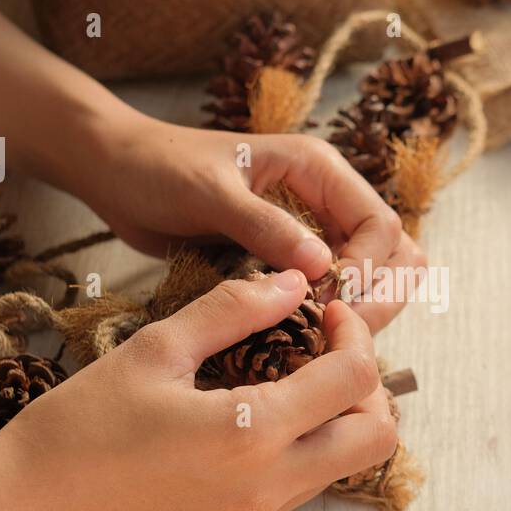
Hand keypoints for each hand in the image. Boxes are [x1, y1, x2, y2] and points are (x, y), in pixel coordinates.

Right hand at [0, 270, 397, 510]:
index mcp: (254, 434)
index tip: (325, 314)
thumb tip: (293, 283)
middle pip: (376, 439)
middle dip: (366, 387)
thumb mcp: (156, 349)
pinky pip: (295, 493)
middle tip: (325, 353)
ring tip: (284, 381)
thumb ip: (233, 310)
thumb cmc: (80, 424)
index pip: (356, 380)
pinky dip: (297, 453)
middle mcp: (268, 488)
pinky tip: (247, 423)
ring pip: (339, 469)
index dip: (356, 335)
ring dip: (333, 421)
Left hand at [64, 111, 426, 332]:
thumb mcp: (211, 194)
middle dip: (378, 294)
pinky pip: (331, 291)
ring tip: (322, 340)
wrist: (117, 171)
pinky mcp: (289, 259)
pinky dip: (329, 316)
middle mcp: (326, 199)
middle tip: (336, 332)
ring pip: (370, 277)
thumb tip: (323, 269)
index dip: (368, 270)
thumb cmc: (159, 169)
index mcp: (319, 170)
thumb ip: (266, 227)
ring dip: (359, 310)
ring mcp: (311, 231)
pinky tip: (303, 341)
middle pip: (392, 253)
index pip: (380, 225)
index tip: (332, 306)